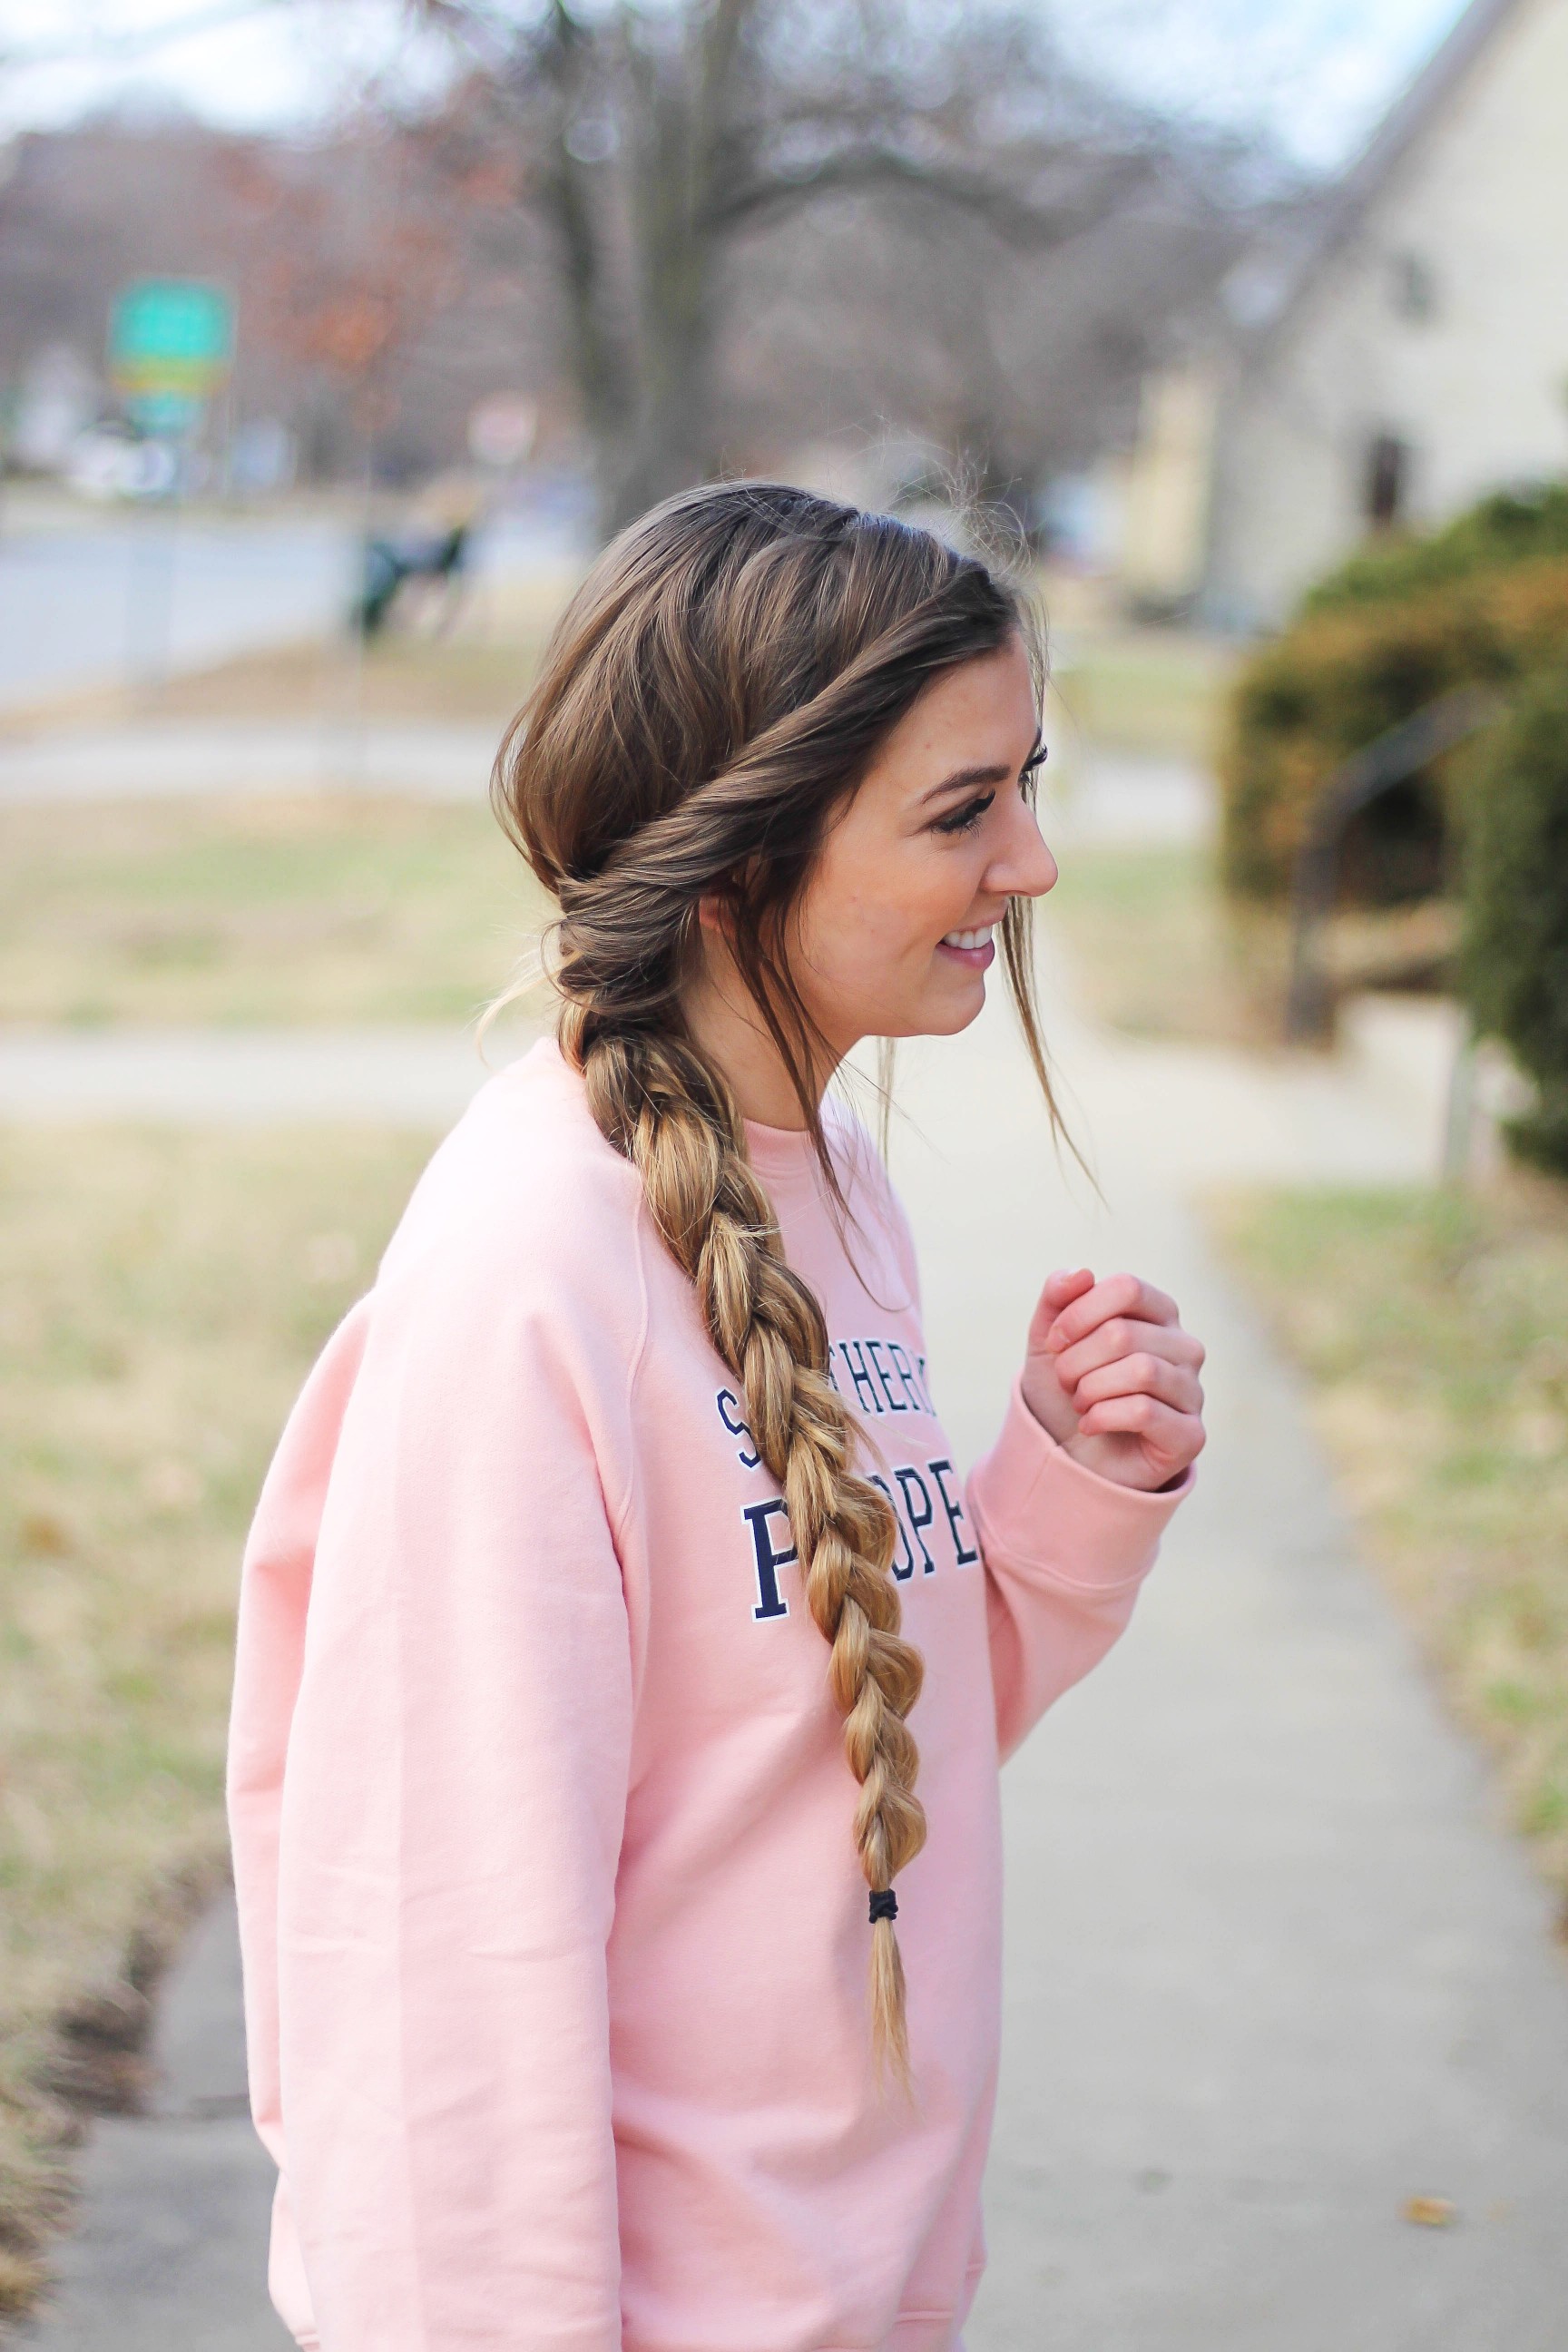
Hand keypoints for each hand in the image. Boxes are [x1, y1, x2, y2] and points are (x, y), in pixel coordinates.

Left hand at [1019, 1267, 1205, 1494]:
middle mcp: (1185, 1348)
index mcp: (1159, 1314)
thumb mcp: (1049, 1340)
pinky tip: (1089, 1424)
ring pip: (1140, 1370)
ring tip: (1079, 1402)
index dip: (1079, 1313)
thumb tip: (1081, 1273)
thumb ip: (1057, 1298)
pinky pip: (1146, 1411)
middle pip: (1124, 1332)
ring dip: (1091, 1388)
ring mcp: (1193, 1392)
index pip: (1127, 1288)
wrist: (1070, 1455)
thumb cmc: (1067, 1390)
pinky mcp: (1191, 1435)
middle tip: (1065, 1381)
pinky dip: (1103, 1416)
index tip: (1054, 1342)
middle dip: (1077, 1359)